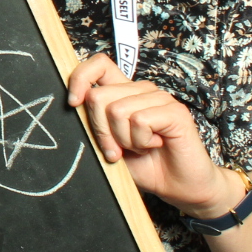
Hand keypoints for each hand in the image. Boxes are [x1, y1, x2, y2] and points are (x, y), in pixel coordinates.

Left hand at [66, 53, 238, 216]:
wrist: (178, 187)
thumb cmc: (144, 166)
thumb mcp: (109, 145)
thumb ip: (94, 124)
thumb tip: (73, 105)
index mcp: (123, 93)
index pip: (98, 64)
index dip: (80, 79)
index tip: (73, 104)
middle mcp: (141, 90)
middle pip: (98, 96)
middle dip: (101, 131)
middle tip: (118, 150)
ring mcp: (160, 98)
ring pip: (117, 110)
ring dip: (124, 140)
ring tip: (141, 147)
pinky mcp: (175, 111)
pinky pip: (140, 120)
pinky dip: (141, 141)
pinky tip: (155, 145)